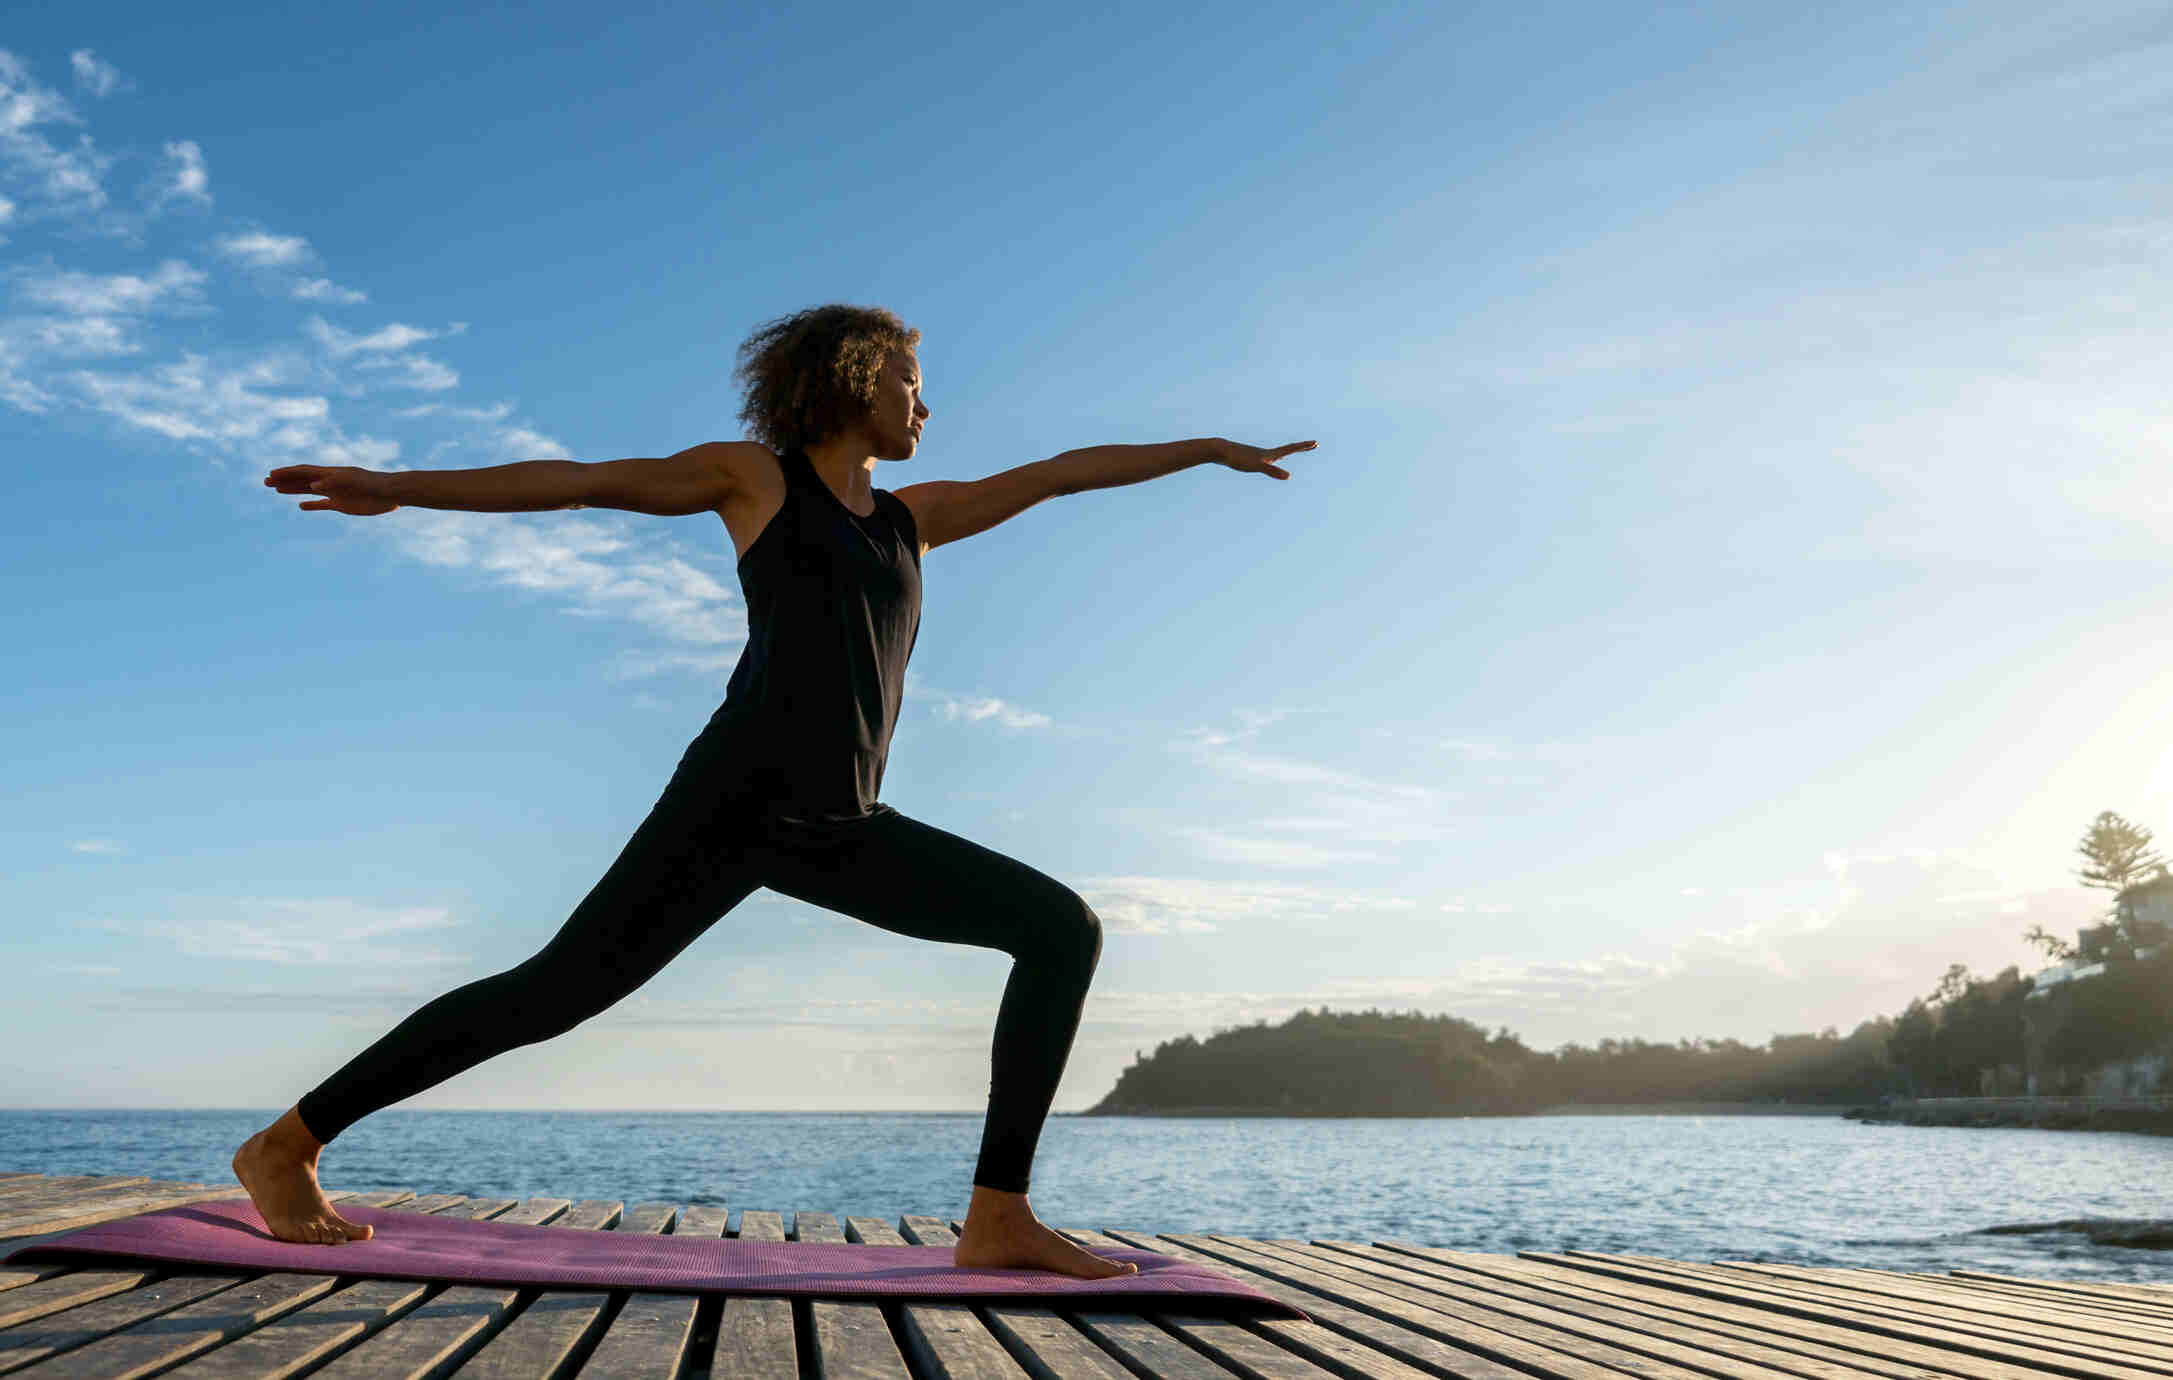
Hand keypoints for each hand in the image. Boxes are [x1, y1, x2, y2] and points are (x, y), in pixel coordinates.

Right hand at [264, 464, 399, 515]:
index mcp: (331, 473)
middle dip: (284, 480)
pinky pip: (323, 504)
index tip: (271, 474)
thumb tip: (313, 485)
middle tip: (265, 482)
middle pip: (302, 479)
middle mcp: (330, 481)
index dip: (287, 473)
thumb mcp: (353, 482)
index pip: (304, 471)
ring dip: (293, 490)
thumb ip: (333, 482)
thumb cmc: (374, 485)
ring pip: (309, 490)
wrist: (391, 494)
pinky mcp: (343, 504)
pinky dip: (312, 505)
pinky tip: (301, 506)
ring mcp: (336, 492)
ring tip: (276, 490)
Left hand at [1212, 438, 1315, 480]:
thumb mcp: (1257, 467)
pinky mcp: (1249, 458)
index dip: (1303, 447)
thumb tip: (1289, 476)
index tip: (1316, 442)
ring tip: (1295, 450)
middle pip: (1287, 449)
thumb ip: (1273, 471)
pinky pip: (1266, 459)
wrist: (1220, 451)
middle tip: (1313, 444)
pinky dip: (1272, 459)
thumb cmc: (1238, 459)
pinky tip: (1267, 461)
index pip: (1291, 449)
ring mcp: (1258, 455)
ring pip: (1277, 453)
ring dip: (1288, 451)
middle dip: (1301, 448)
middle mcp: (1266, 453)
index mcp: (1270, 454)